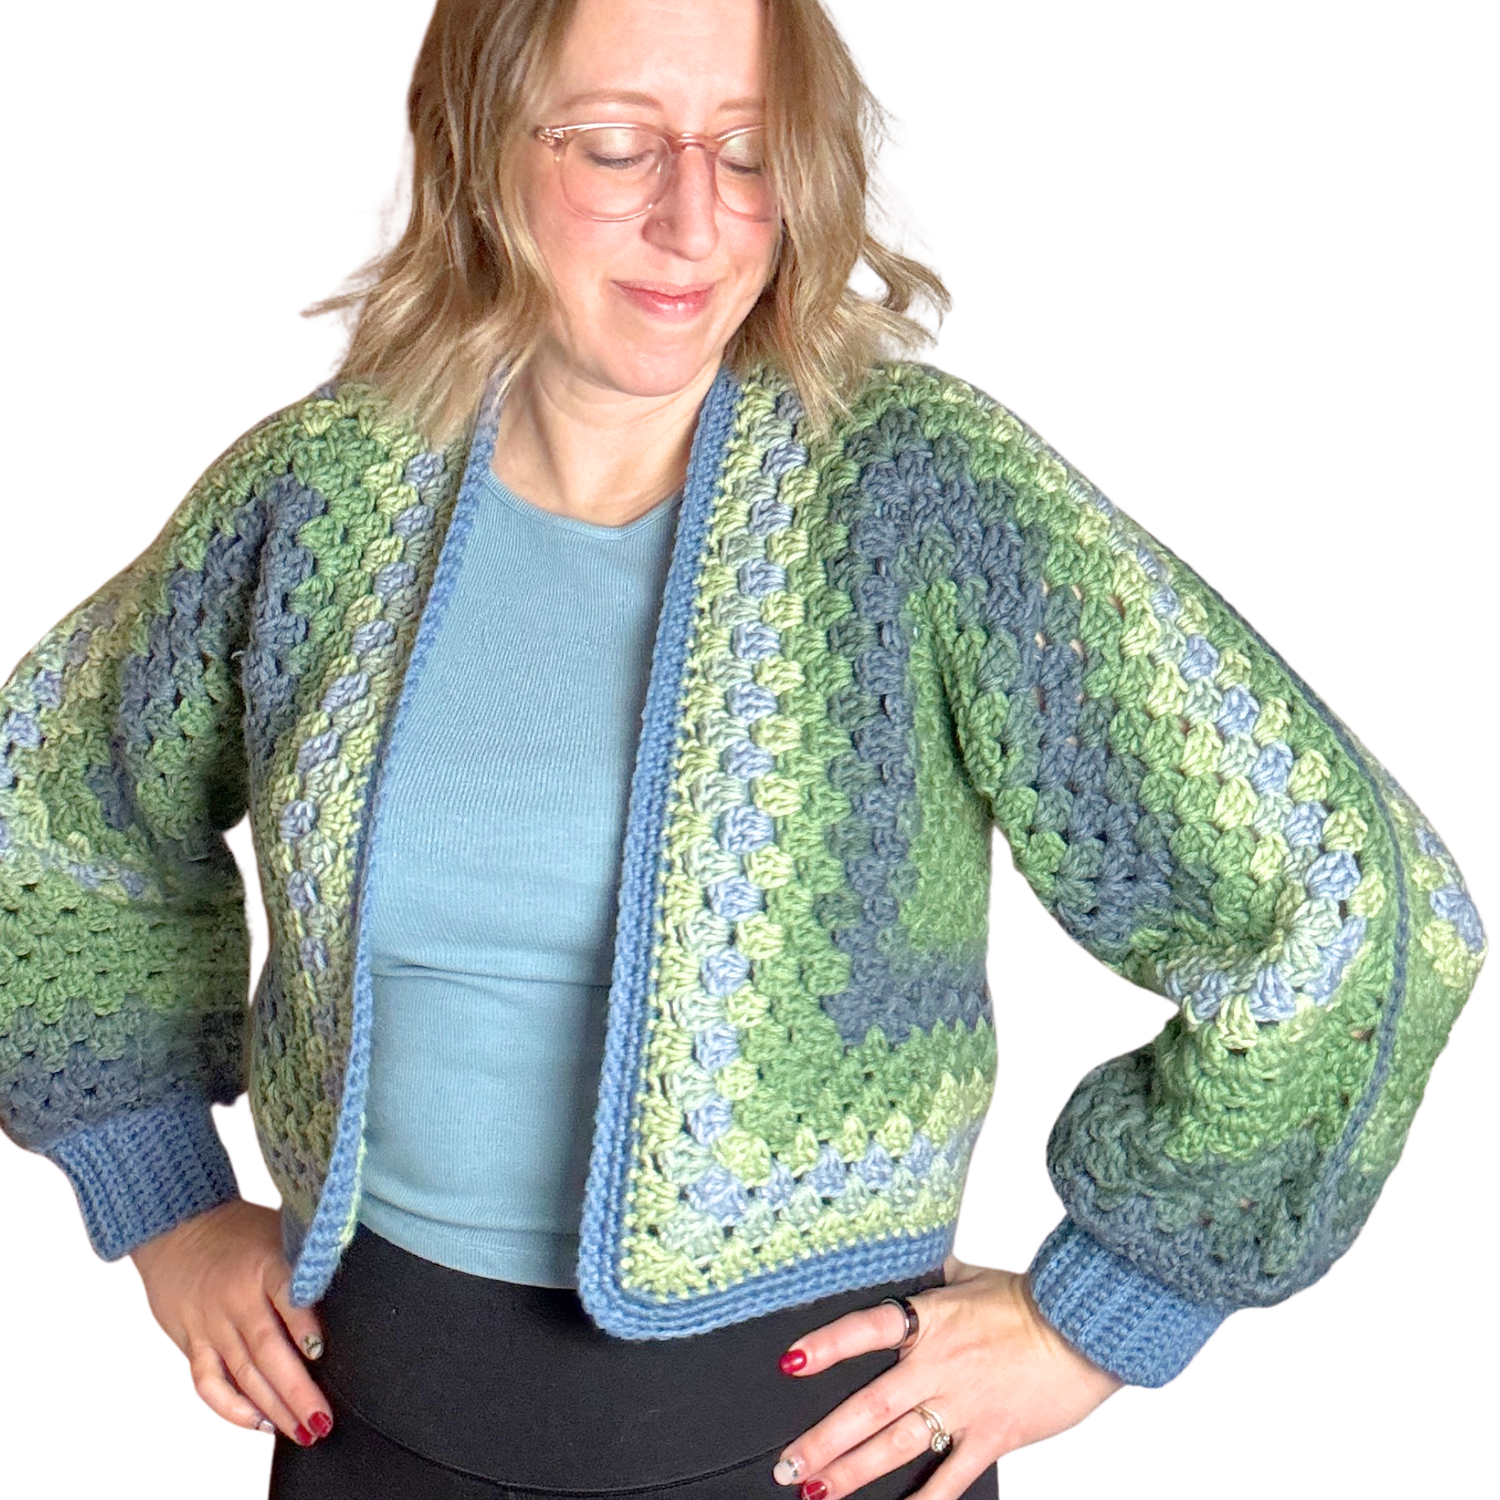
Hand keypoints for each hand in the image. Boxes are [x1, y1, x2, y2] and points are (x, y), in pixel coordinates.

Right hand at [129, 1198, 332, 1446]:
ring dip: (273, 1407)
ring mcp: (212, 1324)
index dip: (303, 1325)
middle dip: (296, 1390)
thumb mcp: (282, 1229)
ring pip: (243, 1374)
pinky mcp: (193, 1342)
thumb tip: (361, 1278)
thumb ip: (310, 1259)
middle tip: (321, 1420)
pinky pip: (209, 1383)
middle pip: (267, 1350)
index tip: (320, 1352)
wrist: (177, 1227)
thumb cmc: (242, 1230)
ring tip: (302, 1431)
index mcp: (263, 1264)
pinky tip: (259, 1422)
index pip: (287, 1296)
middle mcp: (236, 1298)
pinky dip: (232, 1408)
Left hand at [771, 1254, 1123, 1497]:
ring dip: (851, 1472)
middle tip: (787, 1463)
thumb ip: (932, 1276)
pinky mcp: (990, 1437)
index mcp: (930, 1320)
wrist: (1083, 1329)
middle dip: (823, 1439)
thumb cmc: (1030, 1300)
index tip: (789, 1362)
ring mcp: (963, 1405)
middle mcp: (938, 1366)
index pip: (866, 1330)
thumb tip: (906, 1255)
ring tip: (816, 1490)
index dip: (826, 1345)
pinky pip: (949, 1478)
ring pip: (895, 1446)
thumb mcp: (970, 1276)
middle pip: (869, 1407)